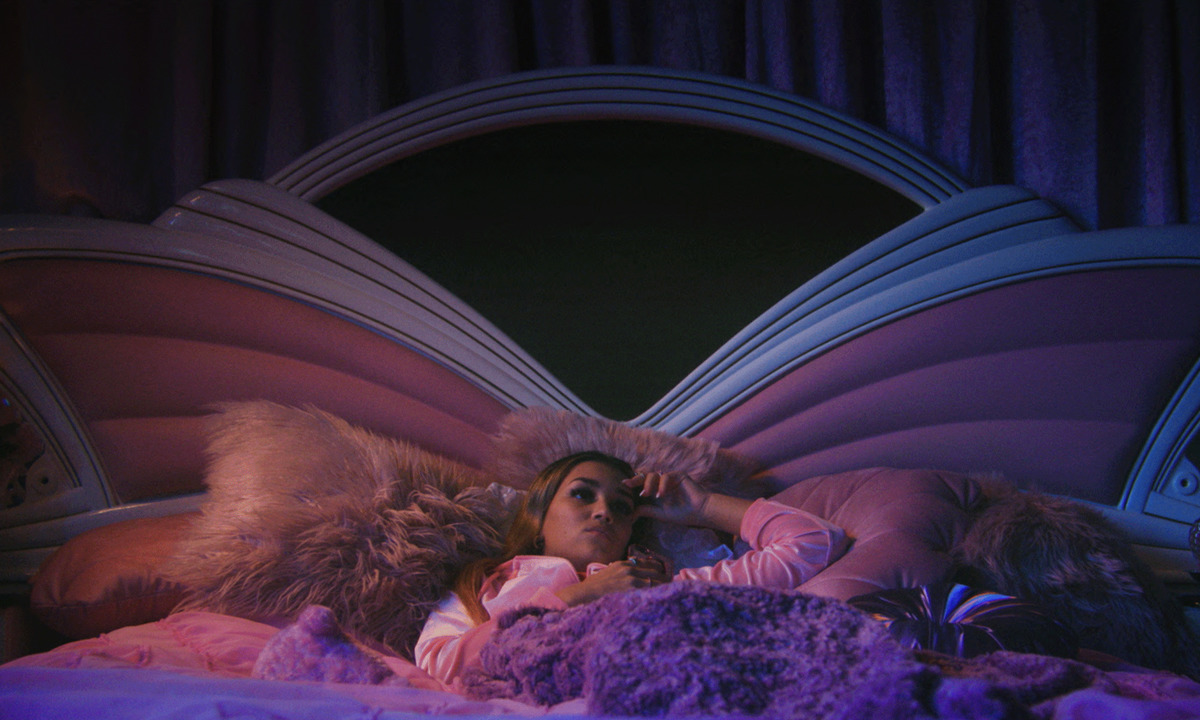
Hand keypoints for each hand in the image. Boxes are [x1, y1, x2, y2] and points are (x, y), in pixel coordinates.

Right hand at [554, 558, 669, 606]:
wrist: (584, 594)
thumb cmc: (595, 587)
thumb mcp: (610, 573)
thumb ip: (624, 572)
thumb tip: (638, 577)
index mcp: (625, 564)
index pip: (650, 563)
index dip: (661, 570)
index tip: (666, 576)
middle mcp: (630, 569)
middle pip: (657, 571)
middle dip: (666, 580)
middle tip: (673, 587)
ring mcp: (631, 580)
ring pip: (656, 582)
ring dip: (664, 589)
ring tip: (671, 596)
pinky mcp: (631, 591)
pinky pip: (650, 592)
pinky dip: (657, 596)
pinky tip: (662, 601)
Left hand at [624, 471, 752, 534]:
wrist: (699, 512)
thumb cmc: (682, 514)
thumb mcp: (660, 514)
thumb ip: (646, 511)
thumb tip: (630, 515)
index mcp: (656, 491)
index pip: (642, 485)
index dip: (633, 484)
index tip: (623, 485)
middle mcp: (661, 483)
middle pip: (645, 477)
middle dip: (635, 480)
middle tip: (627, 484)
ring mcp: (669, 478)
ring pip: (654, 475)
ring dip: (649, 484)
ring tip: (647, 494)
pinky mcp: (678, 475)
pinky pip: (666, 476)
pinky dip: (663, 485)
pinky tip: (662, 494)